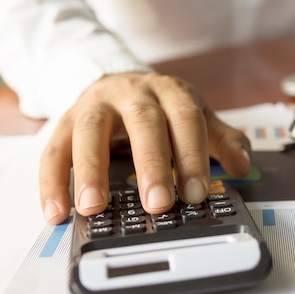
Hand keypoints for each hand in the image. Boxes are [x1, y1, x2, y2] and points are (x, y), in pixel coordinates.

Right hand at [38, 72, 250, 224]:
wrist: (118, 82)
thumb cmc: (162, 107)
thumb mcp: (196, 116)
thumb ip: (222, 140)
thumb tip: (242, 165)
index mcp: (170, 91)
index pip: (186, 119)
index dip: (192, 155)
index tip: (195, 193)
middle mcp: (132, 92)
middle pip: (143, 122)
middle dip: (151, 164)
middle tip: (158, 204)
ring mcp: (95, 105)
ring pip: (90, 132)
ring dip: (92, 170)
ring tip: (94, 208)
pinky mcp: (66, 121)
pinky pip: (54, 150)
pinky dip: (52, 181)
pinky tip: (58, 211)